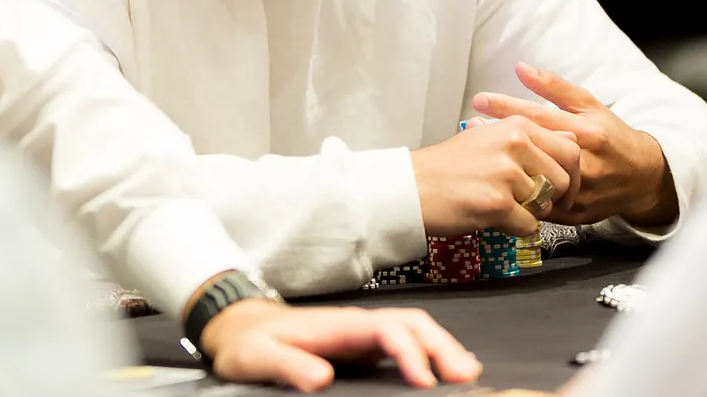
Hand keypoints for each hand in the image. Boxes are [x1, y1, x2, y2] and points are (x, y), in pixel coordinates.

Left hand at [198, 298, 482, 391]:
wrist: (240, 328)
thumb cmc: (250, 343)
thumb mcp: (260, 357)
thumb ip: (289, 366)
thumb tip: (321, 378)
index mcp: (338, 325)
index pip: (386, 330)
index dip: (410, 353)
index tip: (425, 381)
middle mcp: (357, 325)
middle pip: (412, 325)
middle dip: (441, 346)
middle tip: (464, 376)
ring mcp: (362, 335)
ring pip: (414, 331)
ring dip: (442, 348)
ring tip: (466, 374)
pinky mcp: (363, 347)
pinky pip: (405, 344)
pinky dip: (430, 354)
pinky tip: (444, 371)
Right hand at [410, 115, 578, 237]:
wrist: (413, 187)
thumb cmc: (449, 165)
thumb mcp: (490, 137)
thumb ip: (531, 139)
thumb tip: (572, 140)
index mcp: (517, 125)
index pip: (570, 150)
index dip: (571, 175)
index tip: (562, 190)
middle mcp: (515, 144)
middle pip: (563, 180)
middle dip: (553, 199)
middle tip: (530, 205)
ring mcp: (506, 174)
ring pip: (545, 205)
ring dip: (528, 213)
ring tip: (500, 206)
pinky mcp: (498, 203)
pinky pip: (529, 225)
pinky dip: (515, 228)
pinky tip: (492, 218)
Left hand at [473, 64, 676, 227]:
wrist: (642, 177)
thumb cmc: (612, 136)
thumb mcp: (589, 105)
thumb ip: (555, 88)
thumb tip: (521, 68)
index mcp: (589, 133)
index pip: (540, 117)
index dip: (507, 107)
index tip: (480, 100)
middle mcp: (585, 163)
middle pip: (535, 150)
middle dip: (500, 139)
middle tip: (471, 129)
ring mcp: (581, 192)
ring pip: (536, 182)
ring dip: (506, 169)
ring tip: (480, 156)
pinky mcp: (576, 215)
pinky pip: (541, 207)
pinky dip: (518, 195)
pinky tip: (497, 185)